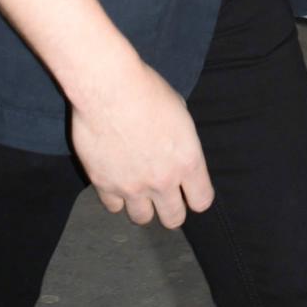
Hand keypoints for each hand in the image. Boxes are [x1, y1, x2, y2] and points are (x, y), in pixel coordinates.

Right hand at [70, 62, 214, 228]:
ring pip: (142, 218)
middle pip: (173, 219)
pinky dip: (115, 197)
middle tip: (163, 195)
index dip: (196, 196)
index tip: (189, 190)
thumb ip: (181, 140)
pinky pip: (113, 206)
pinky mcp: (104, 184)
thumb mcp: (179, 111)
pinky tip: (116, 180)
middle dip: (171, 209)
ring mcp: (132, 186)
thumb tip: (176, 150)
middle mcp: (163, 180)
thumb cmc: (146, 90)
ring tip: (138, 189)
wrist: (109, 88)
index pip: (202, 201)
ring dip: (142, 206)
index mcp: (187, 161)